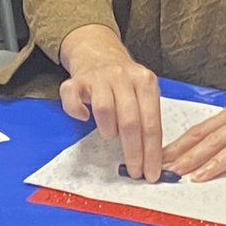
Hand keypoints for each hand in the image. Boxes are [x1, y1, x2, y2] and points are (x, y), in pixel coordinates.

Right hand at [58, 25, 162, 180]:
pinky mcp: (76, 80)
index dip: (152, 152)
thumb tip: (152, 158)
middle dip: (134, 151)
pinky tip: (84, 117)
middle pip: (131, 121)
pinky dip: (77, 111)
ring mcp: (99, 77)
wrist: (98, 52)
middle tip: (134, 171)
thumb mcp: (143, 92)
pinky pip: (73, 98)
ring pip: (105, 109)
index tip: (151, 173)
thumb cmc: (124, 81)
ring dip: (109, 129)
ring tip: (110, 134)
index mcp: (145, 81)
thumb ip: (147, 118)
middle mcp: (123, 76)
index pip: (151, 123)